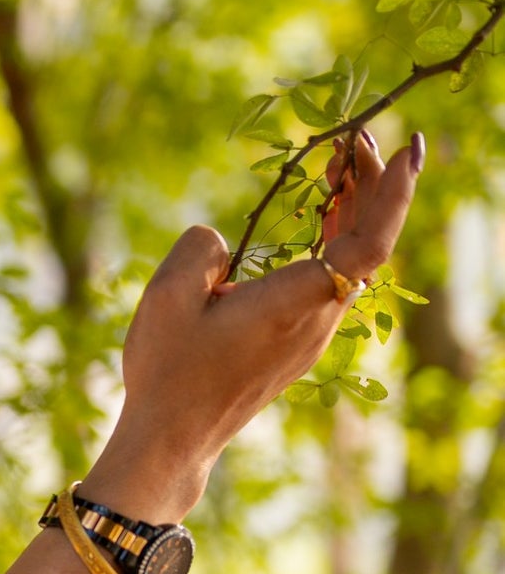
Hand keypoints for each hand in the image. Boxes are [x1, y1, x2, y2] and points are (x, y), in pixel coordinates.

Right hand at [88, 127, 425, 519]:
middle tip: (355, 136)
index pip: (368, 242)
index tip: (407, 149)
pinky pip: (333, 278)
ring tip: (336, 164)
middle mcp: (317, 319)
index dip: (394, 194)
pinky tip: (320, 214)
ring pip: (353, 261)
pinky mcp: (299, 342)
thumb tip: (222, 240)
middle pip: (368, 243)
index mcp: (295, 303)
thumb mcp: (166, 297)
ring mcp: (312, 334)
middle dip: (371, 184)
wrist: (172, 438)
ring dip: (353, 209)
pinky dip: (334, 237)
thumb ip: (199, 250)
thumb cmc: (169, 370)